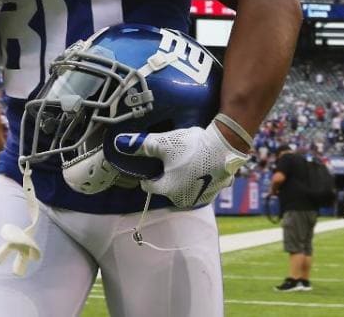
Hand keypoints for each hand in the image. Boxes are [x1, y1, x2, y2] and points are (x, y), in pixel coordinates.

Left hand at [119, 121, 248, 208]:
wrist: (225, 146)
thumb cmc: (190, 147)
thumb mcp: (162, 143)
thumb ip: (140, 145)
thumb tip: (119, 144)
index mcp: (168, 190)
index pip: (149, 185)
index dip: (147, 174)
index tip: (152, 164)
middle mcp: (183, 199)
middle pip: (167, 187)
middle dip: (167, 175)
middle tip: (171, 158)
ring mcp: (201, 198)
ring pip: (184, 187)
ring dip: (183, 177)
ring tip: (187, 160)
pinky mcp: (216, 192)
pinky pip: (201, 186)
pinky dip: (198, 178)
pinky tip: (201, 165)